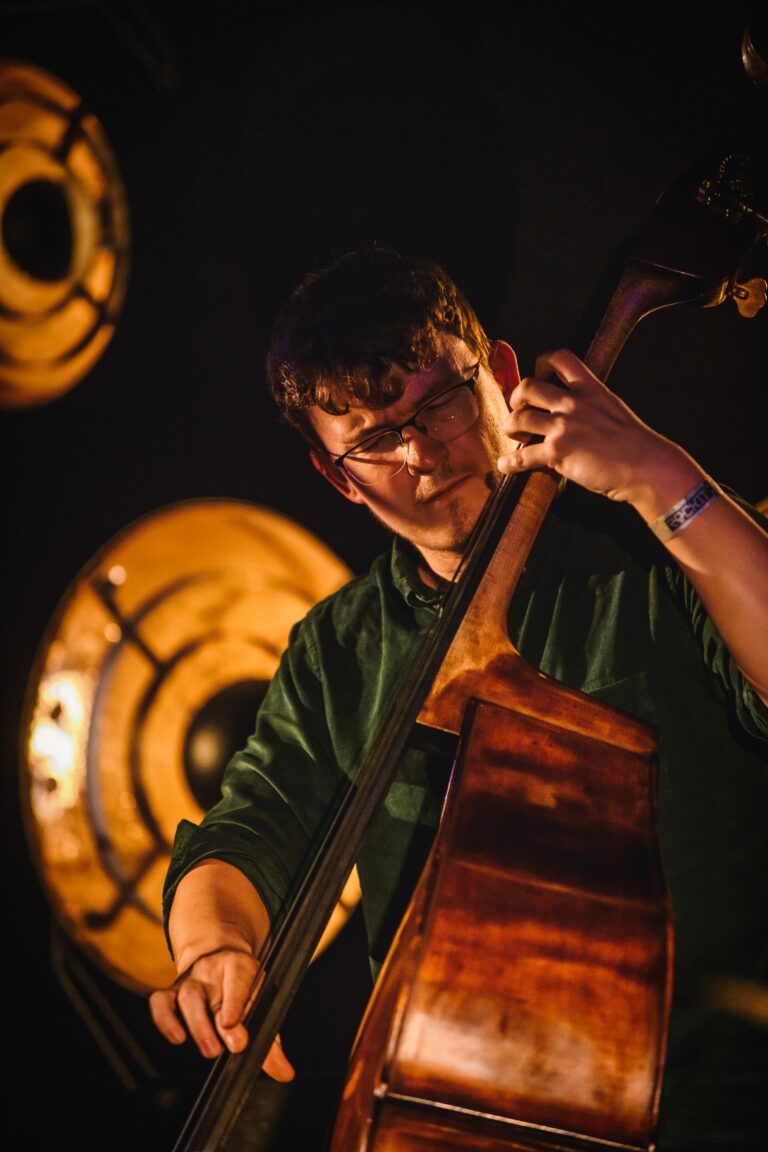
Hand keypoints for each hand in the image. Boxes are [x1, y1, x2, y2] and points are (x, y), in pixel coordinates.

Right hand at [149, 947, 294, 1080]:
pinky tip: (177, 1037)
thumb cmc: (246, 986)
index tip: (233, 1028)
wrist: (222, 957)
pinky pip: (160, 1002)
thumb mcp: (263, 1002)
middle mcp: (210, 969)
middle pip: (207, 993)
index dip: (234, 1002)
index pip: (237, 978)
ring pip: (185, 998)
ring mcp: (189, 980)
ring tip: (211, 1050)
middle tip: (224, 1049)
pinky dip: (164, 1021)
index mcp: (239, 964)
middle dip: (212, 1024)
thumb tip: (285, 1074)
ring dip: (196, 1027)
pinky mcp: (172, 992)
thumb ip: (272, 1040)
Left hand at [498, 348, 693, 511]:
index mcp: (591, 389)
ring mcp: (564, 426)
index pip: (560, 359)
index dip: (542, 363)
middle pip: (528, 386)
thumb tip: (573, 414)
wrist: (646, 466)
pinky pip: (523, 455)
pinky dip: (510, 462)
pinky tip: (506, 466)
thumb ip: (592, 406)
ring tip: (513, 434)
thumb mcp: (614, 410)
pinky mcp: (558, 452)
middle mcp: (574, 403)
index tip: (538, 374)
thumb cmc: (634, 445)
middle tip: (517, 409)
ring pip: (519, 419)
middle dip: (516, 398)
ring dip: (509, 427)